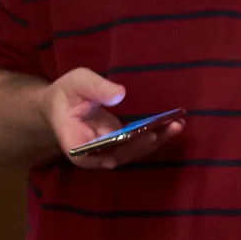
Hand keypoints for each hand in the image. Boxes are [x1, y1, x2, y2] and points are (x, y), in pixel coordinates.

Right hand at [40, 67, 182, 168]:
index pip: (92, 156)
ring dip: (157, 140)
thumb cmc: (67, 94)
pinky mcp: (122, 147)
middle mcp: (95, 155)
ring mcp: (110, 152)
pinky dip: (157, 136)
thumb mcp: (77, 83)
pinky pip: (140, 144)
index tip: (132, 143)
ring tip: (177, 124)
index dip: (112, 153)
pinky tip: (174, 124)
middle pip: (121, 154)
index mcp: (76, 143)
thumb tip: (119, 95)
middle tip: (167, 128)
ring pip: (135, 152)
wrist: (63, 105)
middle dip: (145, 142)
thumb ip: (96, 88)